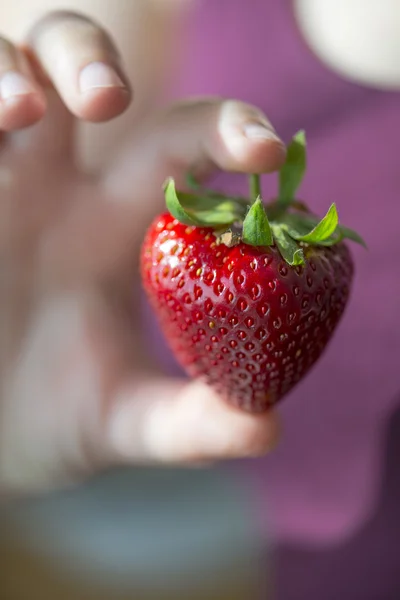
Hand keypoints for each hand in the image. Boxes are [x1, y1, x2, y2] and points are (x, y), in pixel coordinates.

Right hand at [0, 11, 284, 495]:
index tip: (263, 148)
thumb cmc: (51, 421)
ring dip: (5, 73)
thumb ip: (191, 422)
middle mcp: (50, 187)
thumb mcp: (123, 421)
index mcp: (111, 225)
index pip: (175, 145)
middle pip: (73, 70)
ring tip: (19, 113)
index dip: (223, 128)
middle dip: (87, 57)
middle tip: (108, 98)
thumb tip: (267, 429)